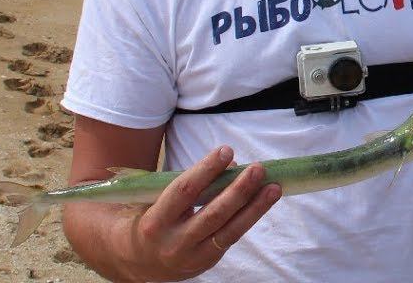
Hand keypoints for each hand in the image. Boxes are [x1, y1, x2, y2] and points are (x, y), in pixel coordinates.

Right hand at [126, 146, 281, 280]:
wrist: (139, 261)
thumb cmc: (153, 218)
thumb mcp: (158, 199)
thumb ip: (190, 184)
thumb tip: (231, 166)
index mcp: (156, 221)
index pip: (185, 191)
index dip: (207, 170)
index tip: (226, 151)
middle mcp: (174, 242)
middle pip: (213, 214)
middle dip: (238, 190)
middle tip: (258, 168)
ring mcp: (193, 256)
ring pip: (229, 230)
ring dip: (255, 207)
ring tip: (274, 187)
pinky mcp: (207, 262)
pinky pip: (231, 237)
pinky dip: (248, 218)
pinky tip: (262, 202)